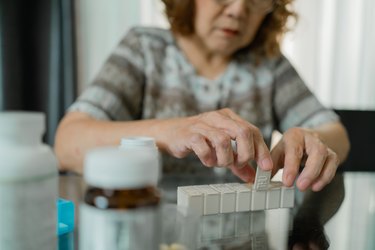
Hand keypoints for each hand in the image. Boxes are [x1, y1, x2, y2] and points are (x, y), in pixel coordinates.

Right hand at [157, 108, 272, 181]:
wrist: (170, 133)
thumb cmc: (198, 140)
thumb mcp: (221, 149)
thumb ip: (237, 161)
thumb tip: (252, 177)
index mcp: (229, 118)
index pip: (252, 130)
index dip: (261, 150)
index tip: (266, 167)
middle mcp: (218, 118)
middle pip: (242, 132)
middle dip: (245, 154)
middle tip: (239, 165)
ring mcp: (203, 125)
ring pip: (224, 141)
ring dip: (225, 159)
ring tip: (219, 163)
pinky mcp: (190, 135)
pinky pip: (204, 148)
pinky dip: (209, 159)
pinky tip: (207, 161)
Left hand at [271, 127, 339, 190]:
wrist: (308, 139)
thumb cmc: (291, 147)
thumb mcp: (279, 152)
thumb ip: (271, 165)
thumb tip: (263, 180)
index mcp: (294, 135)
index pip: (294, 150)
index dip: (291, 167)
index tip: (287, 182)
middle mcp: (311, 138)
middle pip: (317, 152)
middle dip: (310, 172)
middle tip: (300, 186)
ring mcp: (324, 146)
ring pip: (328, 158)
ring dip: (319, 176)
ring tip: (308, 188)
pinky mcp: (332, 155)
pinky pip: (333, 166)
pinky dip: (326, 178)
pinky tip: (316, 186)